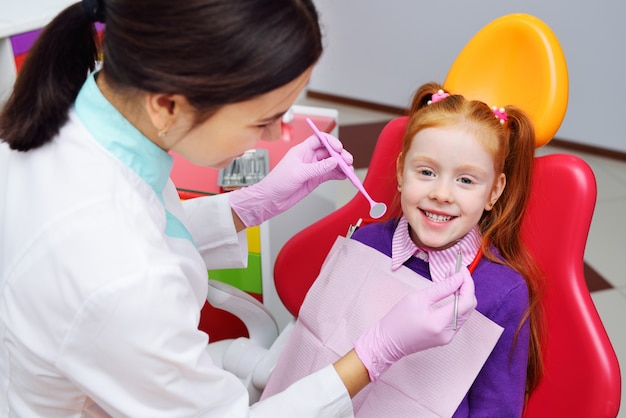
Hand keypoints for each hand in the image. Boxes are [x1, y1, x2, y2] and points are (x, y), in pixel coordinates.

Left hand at [228, 133, 352, 226]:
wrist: (271, 200)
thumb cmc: (276, 183)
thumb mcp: (298, 173)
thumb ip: (317, 168)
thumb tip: (333, 162)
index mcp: (301, 150)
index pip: (319, 140)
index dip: (331, 141)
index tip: (339, 148)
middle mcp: (308, 158)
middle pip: (328, 151)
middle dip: (340, 155)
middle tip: (347, 161)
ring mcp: (312, 169)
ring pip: (331, 163)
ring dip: (341, 166)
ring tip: (349, 170)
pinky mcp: (315, 179)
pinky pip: (330, 174)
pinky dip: (338, 174)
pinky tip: (344, 176)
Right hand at [354, 267, 476, 381]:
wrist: (387, 342)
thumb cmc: (398, 320)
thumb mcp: (418, 298)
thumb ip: (442, 287)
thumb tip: (458, 278)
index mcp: (440, 323)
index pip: (466, 301)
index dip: (467, 283)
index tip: (461, 269)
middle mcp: (448, 332)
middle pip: (469, 306)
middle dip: (465, 286)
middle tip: (455, 271)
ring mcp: (449, 336)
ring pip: (465, 311)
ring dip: (462, 294)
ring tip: (452, 279)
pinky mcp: (446, 336)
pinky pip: (458, 317)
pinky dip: (457, 303)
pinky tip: (450, 292)